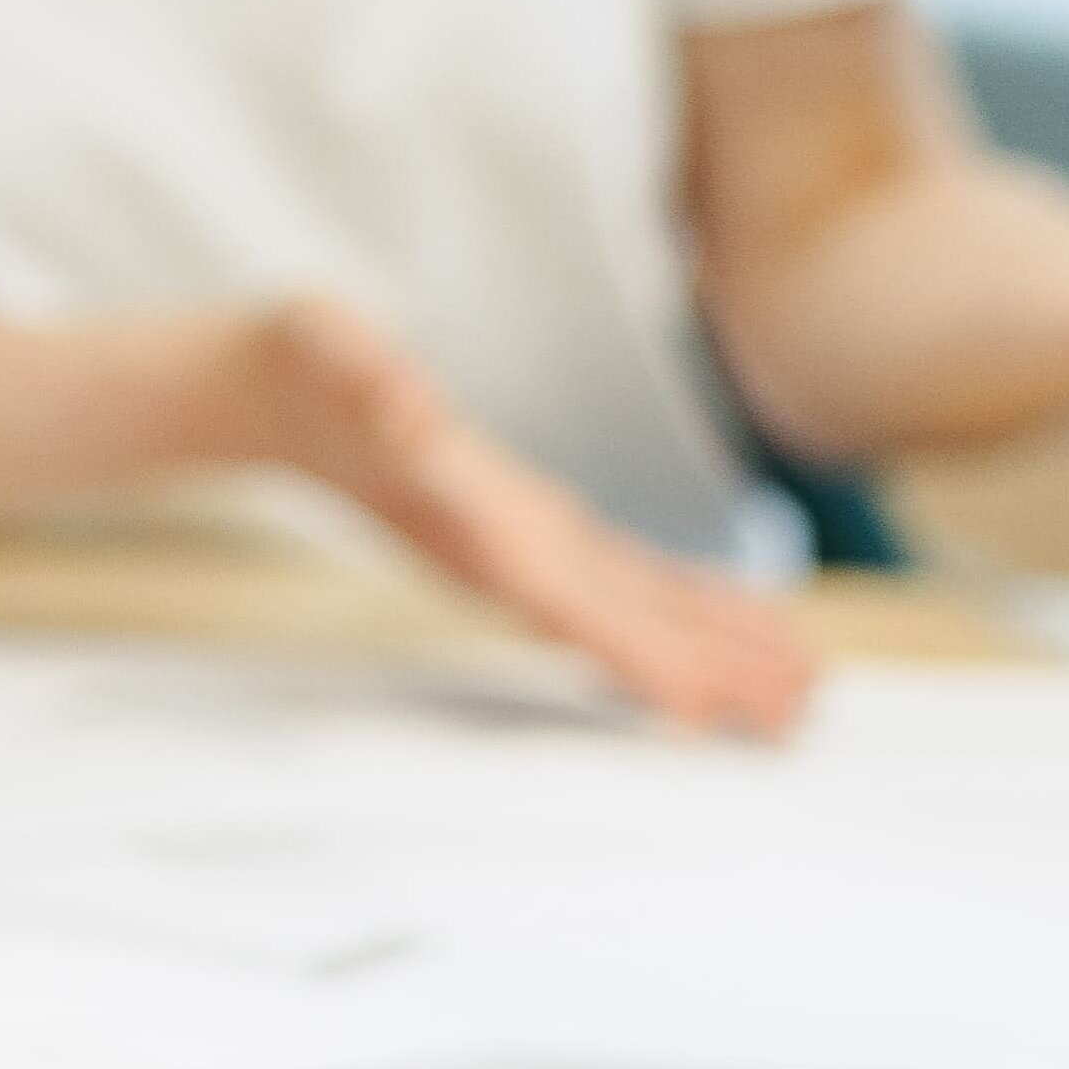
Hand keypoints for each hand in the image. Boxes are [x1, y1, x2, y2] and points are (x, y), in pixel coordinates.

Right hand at [206, 296, 825, 735]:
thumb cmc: (309, 369)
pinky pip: (623, 578)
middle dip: (704, 672)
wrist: (273, 394)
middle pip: (617, 626)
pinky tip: (736, 628)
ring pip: (631, 611)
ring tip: (794, 691)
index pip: (561, 604)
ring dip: (711, 653)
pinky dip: (684, 605)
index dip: (632, 657)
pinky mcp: (530, 526)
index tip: (698, 708)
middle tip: (794, 716)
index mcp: (468, 522)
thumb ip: (372, 382)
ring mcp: (519, 544)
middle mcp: (502, 550)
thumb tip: (411, 413)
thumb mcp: (332, 352)